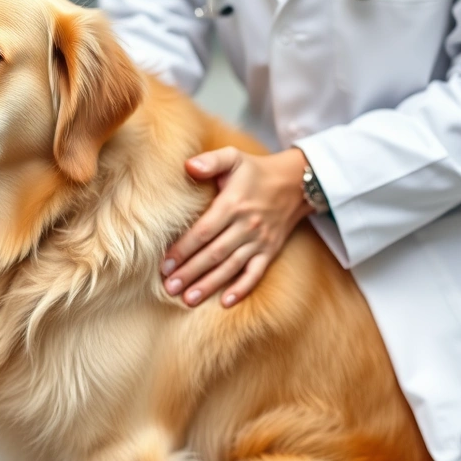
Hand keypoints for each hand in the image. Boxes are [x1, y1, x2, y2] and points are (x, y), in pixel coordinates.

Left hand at [162, 147, 313, 307]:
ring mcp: (260, 241)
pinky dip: (242, 289)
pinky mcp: (270, 251)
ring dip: (209, 285)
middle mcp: (247, 225)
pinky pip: (256, 273)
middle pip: (214, 254)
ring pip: (231, 267)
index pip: (204, 231)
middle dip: (190, 272)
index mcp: (233, 204)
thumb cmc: (255, 171)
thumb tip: (188, 166)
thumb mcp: (233, 157)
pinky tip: (225, 303)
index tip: (164, 264)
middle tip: (169, 287)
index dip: (183, 249)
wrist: (296, 182)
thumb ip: (210, 161)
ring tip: (187, 299)